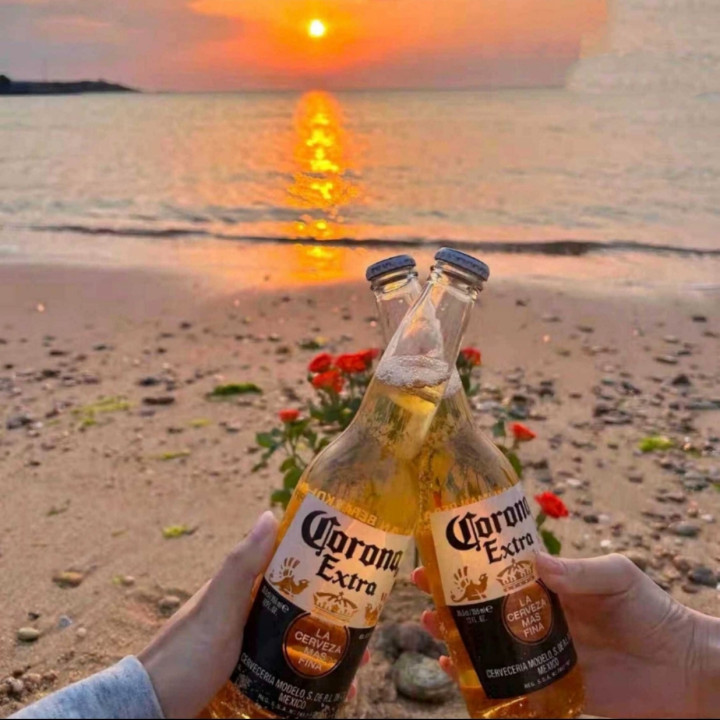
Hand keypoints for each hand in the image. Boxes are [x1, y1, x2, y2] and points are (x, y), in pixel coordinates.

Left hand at [138, 511, 368, 717]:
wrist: (152, 713)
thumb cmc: (183, 658)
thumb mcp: (216, 610)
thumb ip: (241, 567)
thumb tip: (270, 514)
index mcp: (245, 592)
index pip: (292, 571)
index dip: (324, 572)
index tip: (356, 579)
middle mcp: (251, 618)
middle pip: (303, 614)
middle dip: (335, 625)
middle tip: (364, 642)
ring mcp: (251, 652)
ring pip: (299, 648)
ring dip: (327, 659)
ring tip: (353, 677)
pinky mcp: (251, 682)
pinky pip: (288, 679)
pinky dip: (310, 685)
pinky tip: (329, 697)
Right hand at [413, 553, 719, 718]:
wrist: (684, 668)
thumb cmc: (651, 610)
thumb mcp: (616, 575)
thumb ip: (578, 571)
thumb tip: (533, 562)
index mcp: (551, 586)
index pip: (501, 571)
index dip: (470, 563)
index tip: (439, 553)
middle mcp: (540, 617)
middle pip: (486, 607)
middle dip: (451, 599)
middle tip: (422, 592)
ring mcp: (542, 653)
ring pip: (489, 644)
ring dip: (457, 635)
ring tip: (429, 628)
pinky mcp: (552, 687)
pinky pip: (510, 685)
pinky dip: (481, 680)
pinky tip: (457, 673)